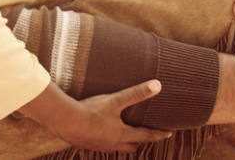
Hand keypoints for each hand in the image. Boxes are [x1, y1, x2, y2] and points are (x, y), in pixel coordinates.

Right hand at [19, 81, 170, 152]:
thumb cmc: (91, 111)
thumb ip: (136, 93)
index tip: (169, 133)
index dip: (158, 134)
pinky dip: (104, 141)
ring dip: (122, 143)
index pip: (146, 136)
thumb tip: (157, 85)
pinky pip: (100, 146)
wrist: (66, 122)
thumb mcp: (115, 100)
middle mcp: (113, 144)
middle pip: (131, 147)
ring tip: (123, 134)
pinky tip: (99, 133)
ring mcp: (99, 146)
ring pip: (115, 148)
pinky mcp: (86, 144)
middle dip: (140, 141)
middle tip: (145, 135)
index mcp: (122, 134)